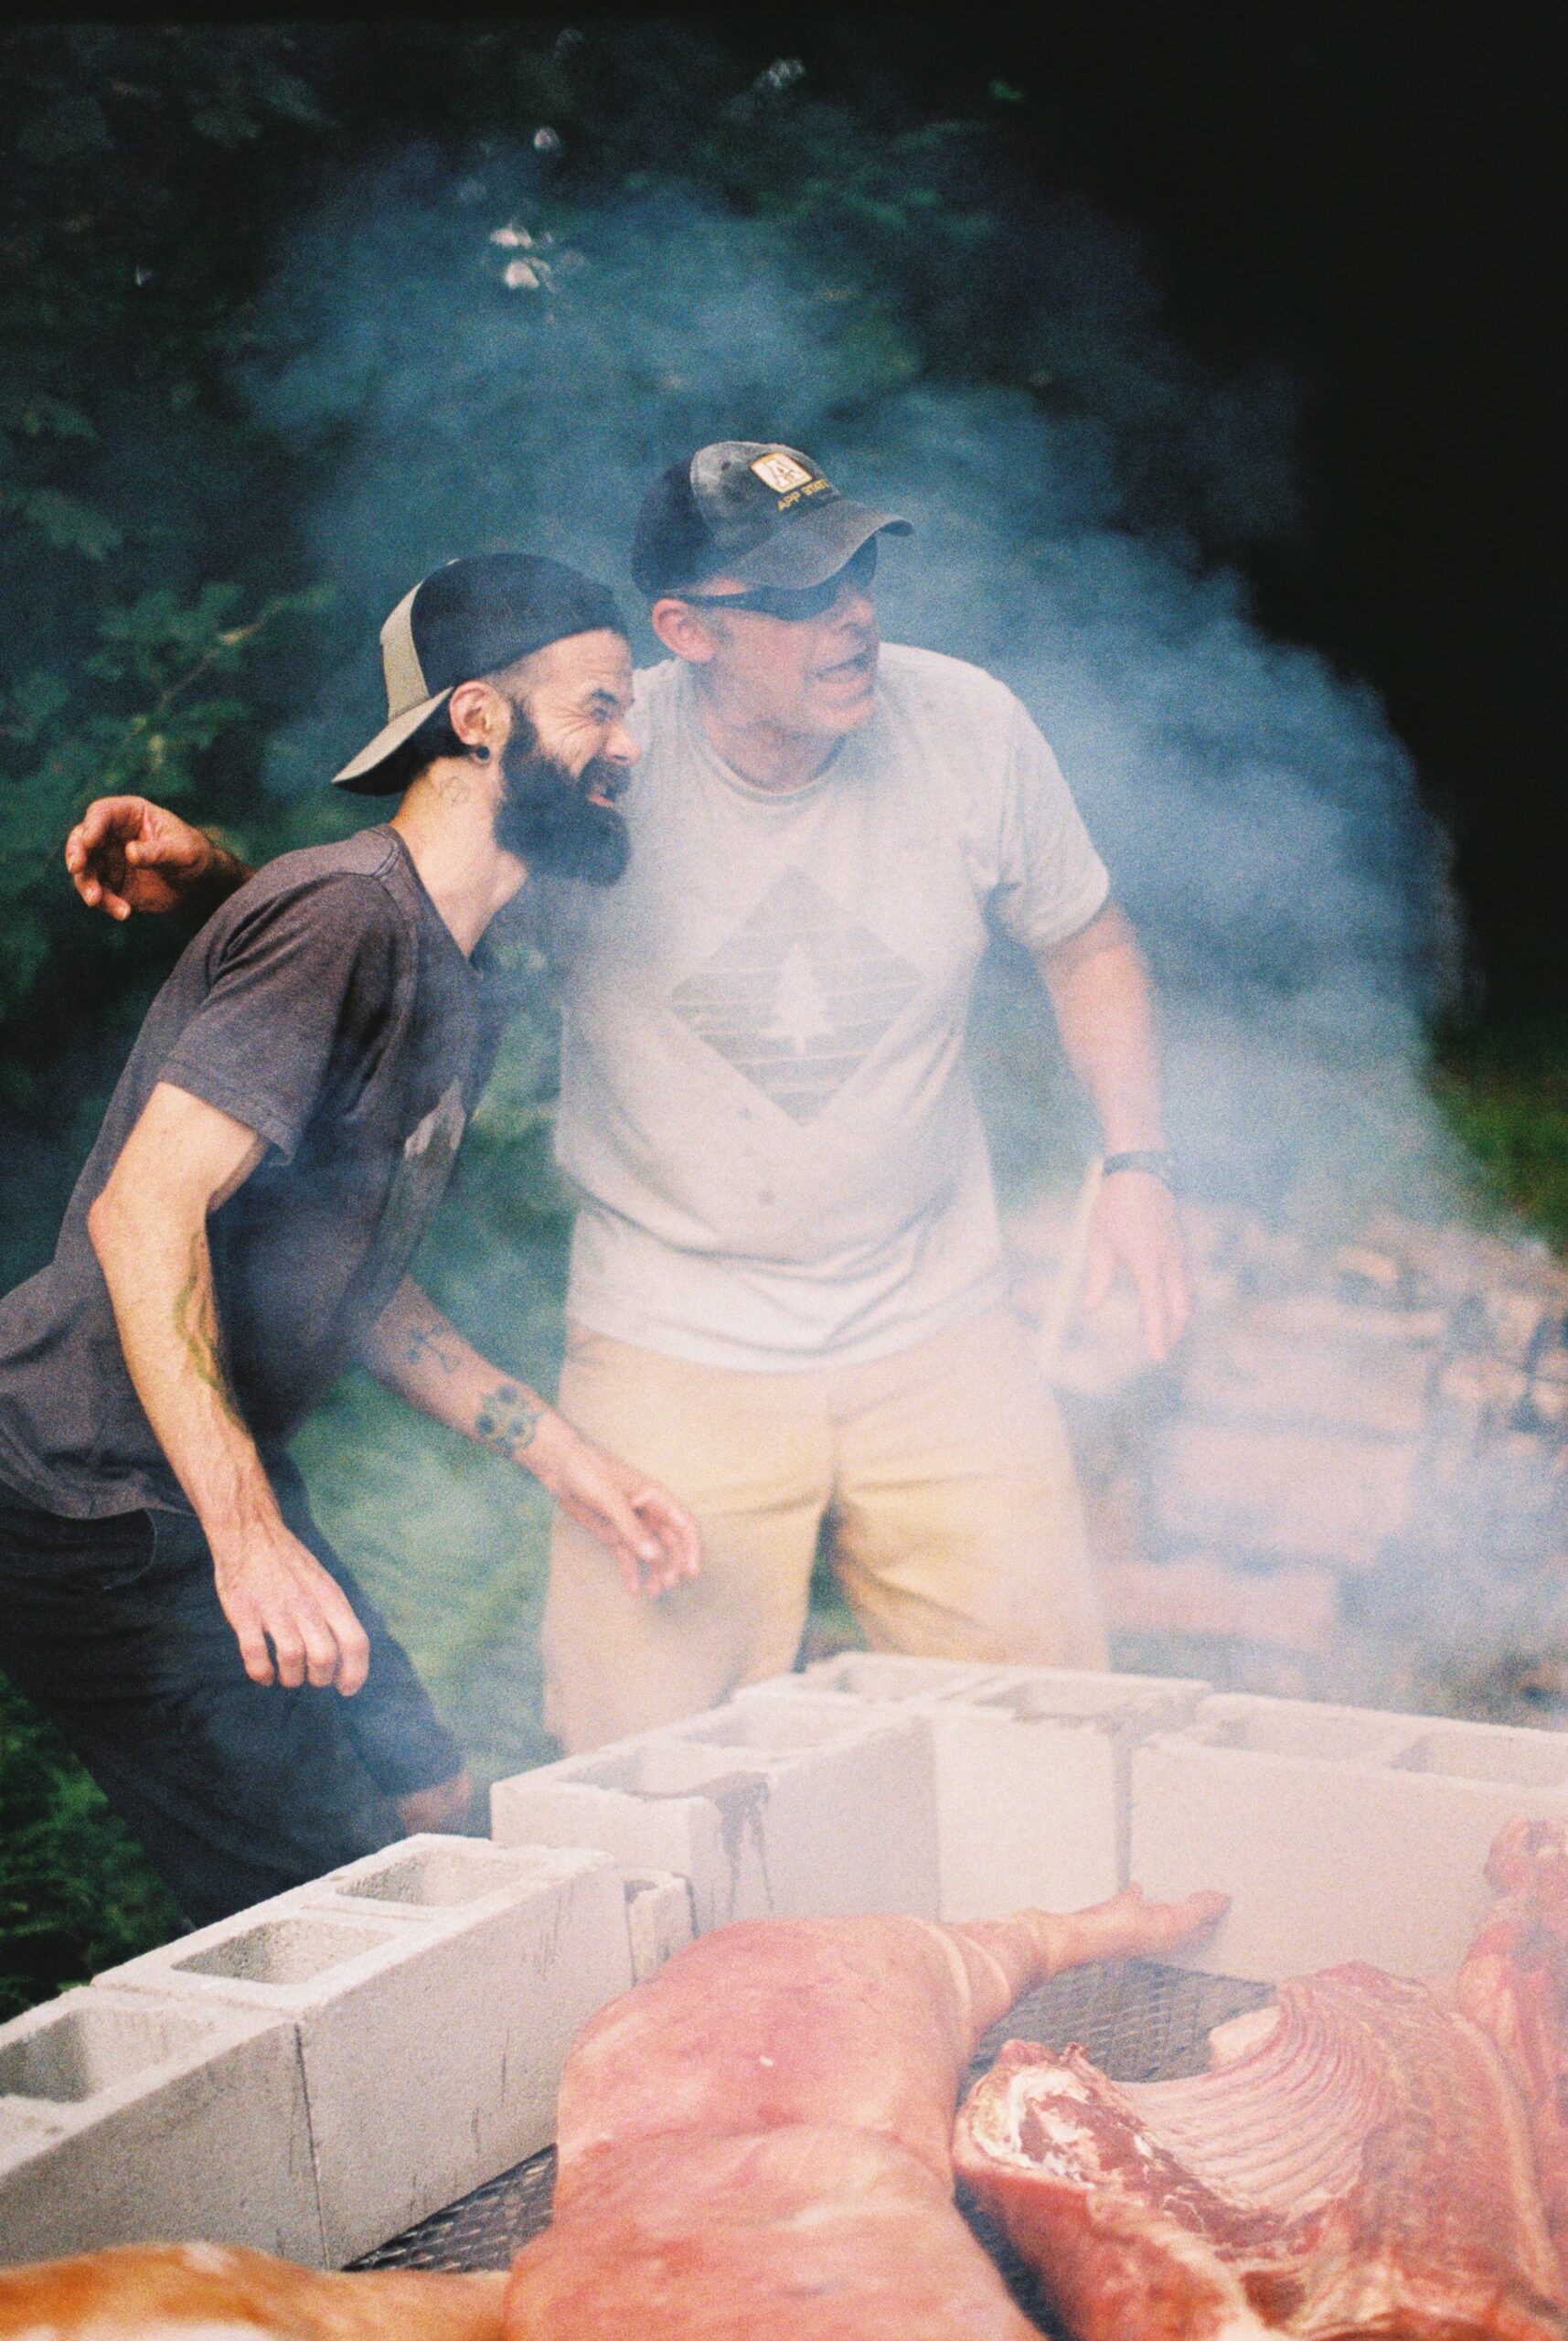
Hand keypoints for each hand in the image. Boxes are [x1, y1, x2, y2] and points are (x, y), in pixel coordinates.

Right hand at [65, 795, 215, 920]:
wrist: (198, 885)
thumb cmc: (193, 856)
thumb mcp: (183, 851)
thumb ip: (158, 851)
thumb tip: (130, 853)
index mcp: (129, 815)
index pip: (102, 813)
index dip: (92, 825)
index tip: (89, 841)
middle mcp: (112, 835)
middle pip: (82, 839)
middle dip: (76, 853)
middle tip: (76, 868)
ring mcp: (108, 860)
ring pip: (85, 869)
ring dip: (87, 884)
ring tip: (96, 900)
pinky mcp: (110, 884)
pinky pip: (99, 893)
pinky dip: (106, 903)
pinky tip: (123, 912)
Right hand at [210, 1521, 371, 1692]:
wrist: (250, 1533)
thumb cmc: (289, 1562)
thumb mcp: (323, 1581)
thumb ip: (334, 1613)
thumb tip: (348, 1651)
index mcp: (330, 1597)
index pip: (356, 1641)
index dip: (356, 1672)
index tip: (348, 1689)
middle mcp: (306, 1604)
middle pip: (325, 1657)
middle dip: (321, 1678)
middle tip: (312, 1678)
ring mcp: (275, 1609)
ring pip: (293, 1659)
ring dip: (292, 1678)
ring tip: (288, 1676)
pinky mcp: (245, 1613)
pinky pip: (255, 1655)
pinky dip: (261, 1673)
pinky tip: (264, 1675)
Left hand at [531, 1418, 701, 1597]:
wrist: (558, 1466)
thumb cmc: (588, 1471)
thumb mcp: (610, 1499)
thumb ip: (631, 1529)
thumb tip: (653, 1557)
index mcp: (655, 1497)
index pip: (684, 1524)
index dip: (692, 1548)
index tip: (692, 1573)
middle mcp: (647, 1512)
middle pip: (670, 1542)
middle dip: (672, 1564)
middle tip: (668, 1585)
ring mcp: (630, 1524)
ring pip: (650, 1552)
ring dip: (655, 1571)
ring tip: (653, 1592)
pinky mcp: (612, 1533)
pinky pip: (626, 1556)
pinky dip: (630, 1571)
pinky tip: (633, 1588)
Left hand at [1080, 1169, 1190, 1363]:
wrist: (1141, 1170)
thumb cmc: (1115, 1205)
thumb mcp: (1098, 1241)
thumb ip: (1097, 1279)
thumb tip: (1089, 1310)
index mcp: (1147, 1262)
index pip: (1155, 1309)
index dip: (1156, 1336)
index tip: (1158, 1357)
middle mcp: (1169, 1260)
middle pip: (1180, 1308)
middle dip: (1173, 1332)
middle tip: (1162, 1350)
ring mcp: (1179, 1252)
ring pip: (1187, 1295)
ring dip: (1179, 1317)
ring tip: (1168, 1333)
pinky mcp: (1181, 1245)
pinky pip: (1186, 1280)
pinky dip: (1182, 1298)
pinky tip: (1173, 1304)